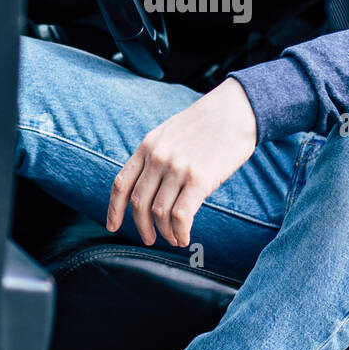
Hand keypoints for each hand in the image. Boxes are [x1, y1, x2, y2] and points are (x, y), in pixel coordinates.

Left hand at [107, 79, 257, 247]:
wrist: (236, 110)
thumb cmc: (207, 123)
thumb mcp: (170, 133)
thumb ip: (157, 156)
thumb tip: (151, 188)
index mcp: (148, 146)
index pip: (122, 183)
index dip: (114, 209)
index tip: (113, 226)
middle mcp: (158, 158)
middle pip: (138, 203)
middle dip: (141, 227)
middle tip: (149, 239)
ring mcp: (177, 168)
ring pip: (159, 213)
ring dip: (165, 233)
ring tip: (173, 239)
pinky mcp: (199, 179)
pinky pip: (181, 216)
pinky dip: (180, 232)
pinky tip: (185, 237)